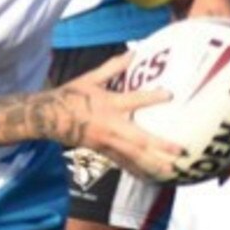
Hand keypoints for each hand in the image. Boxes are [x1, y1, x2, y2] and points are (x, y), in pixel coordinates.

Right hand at [49, 52, 184, 181]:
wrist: (49, 117)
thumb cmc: (71, 96)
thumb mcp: (90, 78)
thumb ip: (113, 67)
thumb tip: (133, 52)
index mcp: (108, 105)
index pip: (133, 100)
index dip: (151, 97)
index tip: (170, 95)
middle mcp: (110, 126)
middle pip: (138, 139)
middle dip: (160, 146)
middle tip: (180, 151)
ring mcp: (106, 142)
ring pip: (133, 156)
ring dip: (153, 163)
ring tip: (172, 170)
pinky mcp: (102, 151)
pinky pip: (123, 163)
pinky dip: (137, 170)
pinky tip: (150, 177)